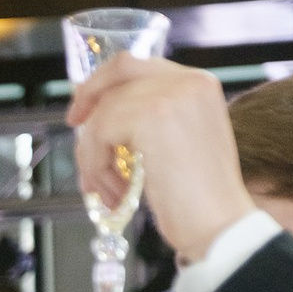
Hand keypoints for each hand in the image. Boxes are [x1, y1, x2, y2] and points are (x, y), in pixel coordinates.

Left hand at [66, 55, 257, 264]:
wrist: (219, 225)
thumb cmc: (197, 198)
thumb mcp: (176, 144)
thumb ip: (145, 120)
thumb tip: (95, 111)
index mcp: (199, 84)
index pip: (137, 65)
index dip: (102, 83)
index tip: (82, 110)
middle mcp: (190, 81)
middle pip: (119, 72)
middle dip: (88, 98)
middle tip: (73, 125)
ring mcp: (172, 96)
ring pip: (104, 112)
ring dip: (95, 156)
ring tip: (110, 191)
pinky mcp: (153, 118)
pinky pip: (100, 134)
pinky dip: (97, 167)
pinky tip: (116, 193)